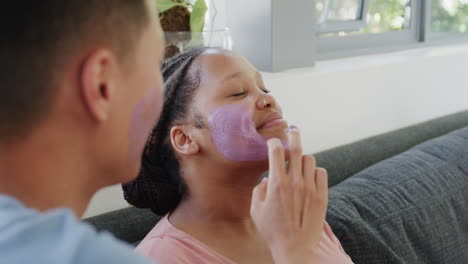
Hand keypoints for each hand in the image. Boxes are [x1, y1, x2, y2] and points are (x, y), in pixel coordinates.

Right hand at [250, 128, 328, 263]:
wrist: (295, 248)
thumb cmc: (272, 231)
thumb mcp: (256, 210)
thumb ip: (259, 190)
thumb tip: (267, 179)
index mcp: (276, 183)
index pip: (275, 150)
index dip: (272, 142)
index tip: (272, 142)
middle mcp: (294, 182)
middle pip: (296, 148)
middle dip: (293, 135)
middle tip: (292, 130)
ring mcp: (310, 188)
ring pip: (310, 159)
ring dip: (303, 159)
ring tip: (299, 166)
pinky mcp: (322, 196)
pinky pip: (322, 172)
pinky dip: (315, 172)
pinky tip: (310, 179)